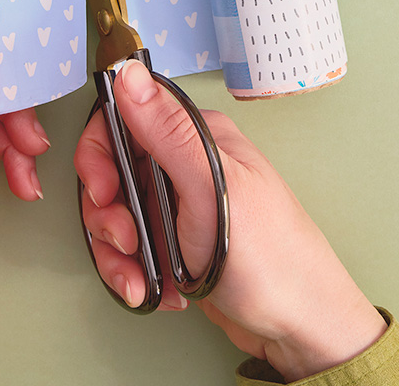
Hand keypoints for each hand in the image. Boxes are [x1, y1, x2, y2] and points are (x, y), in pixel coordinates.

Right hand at [75, 59, 385, 380]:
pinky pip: (130, 246)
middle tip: (127, 240)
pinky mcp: (175, 238)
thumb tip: (130, 74)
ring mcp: (179, 202)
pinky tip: (157, 287)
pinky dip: (132, 271)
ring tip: (142, 275)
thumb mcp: (211, 189)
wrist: (297, 324)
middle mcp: (186, 164)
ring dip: (117, 252)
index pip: (126, 118)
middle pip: (112, 171)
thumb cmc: (271, 256)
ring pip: (116, 213)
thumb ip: (167, 131)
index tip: (102, 189)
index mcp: (197, 137)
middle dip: (107, 213)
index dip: (100, 152)